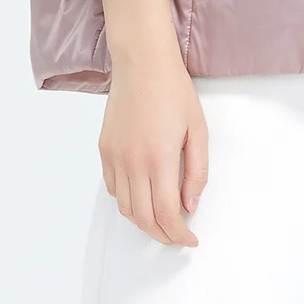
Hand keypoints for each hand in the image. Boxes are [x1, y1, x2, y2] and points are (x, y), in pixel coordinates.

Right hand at [98, 47, 209, 246]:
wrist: (142, 63)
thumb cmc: (174, 91)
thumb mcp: (198, 130)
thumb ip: (197, 172)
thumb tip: (190, 205)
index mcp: (159, 158)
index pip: (166, 214)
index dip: (178, 234)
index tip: (189, 239)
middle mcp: (132, 162)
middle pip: (143, 218)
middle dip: (161, 235)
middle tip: (177, 236)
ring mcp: (114, 156)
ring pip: (125, 207)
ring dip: (143, 221)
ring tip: (161, 221)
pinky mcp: (104, 149)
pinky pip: (112, 188)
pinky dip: (127, 201)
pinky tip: (142, 196)